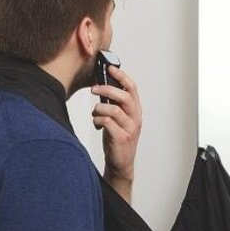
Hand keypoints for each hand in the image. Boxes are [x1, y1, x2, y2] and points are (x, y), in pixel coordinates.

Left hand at [91, 65, 141, 195]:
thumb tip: (101, 87)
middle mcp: (135, 118)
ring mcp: (130, 128)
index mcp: (135, 110)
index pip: (132, 88)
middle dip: (107, 89)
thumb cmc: (117, 138)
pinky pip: (107, 123)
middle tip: (94, 89)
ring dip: (99, 108)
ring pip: (114, 110)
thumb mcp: (118, 119)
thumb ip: (114, 104)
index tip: (110, 68)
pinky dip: (98, 120)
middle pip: (125, 96)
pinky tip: (96, 124)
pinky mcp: (121, 138)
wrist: (121, 162)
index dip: (121, 76)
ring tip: (95, 112)